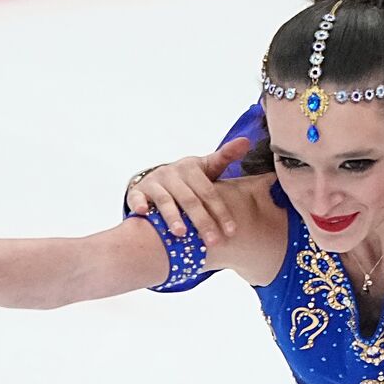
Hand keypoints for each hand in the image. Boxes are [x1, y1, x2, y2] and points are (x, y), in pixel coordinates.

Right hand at [125, 137, 250, 246]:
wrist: (158, 177)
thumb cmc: (189, 178)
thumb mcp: (206, 167)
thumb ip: (225, 156)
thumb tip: (246, 142)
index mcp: (191, 168)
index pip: (209, 192)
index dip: (221, 212)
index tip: (231, 231)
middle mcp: (172, 173)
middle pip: (190, 199)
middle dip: (202, 221)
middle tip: (213, 241)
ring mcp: (154, 182)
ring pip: (165, 200)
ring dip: (172, 216)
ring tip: (181, 234)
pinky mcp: (138, 190)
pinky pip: (137, 197)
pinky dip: (139, 203)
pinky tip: (143, 212)